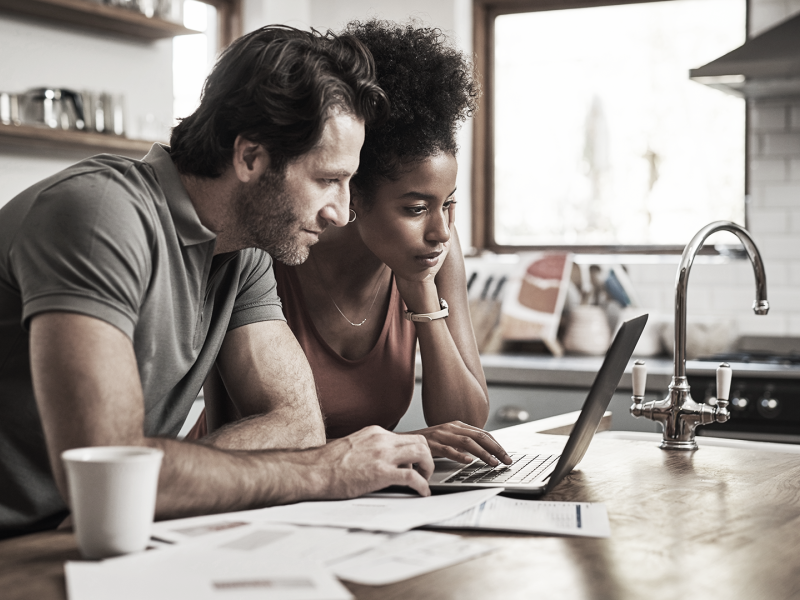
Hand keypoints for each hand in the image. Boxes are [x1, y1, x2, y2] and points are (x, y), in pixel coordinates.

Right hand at [317, 426, 433, 496]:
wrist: (313, 471)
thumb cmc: (327, 464)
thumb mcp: (354, 446)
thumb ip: (371, 449)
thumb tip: (382, 461)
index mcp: (375, 433)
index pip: (407, 437)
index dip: (415, 452)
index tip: (415, 463)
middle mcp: (382, 439)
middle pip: (420, 441)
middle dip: (427, 457)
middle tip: (424, 472)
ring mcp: (382, 455)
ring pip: (422, 453)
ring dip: (428, 468)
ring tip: (424, 481)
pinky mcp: (381, 473)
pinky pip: (412, 477)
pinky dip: (422, 485)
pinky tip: (422, 492)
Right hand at [407, 421, 511, 465]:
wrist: (405, 440)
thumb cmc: (428, 441)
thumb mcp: (448, 438)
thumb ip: (463, 442)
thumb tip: (482, 451)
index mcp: (457, 425)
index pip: (483, 433)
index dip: (497, 444)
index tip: (506, 455)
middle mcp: (451, 428)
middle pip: (479, 437)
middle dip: (496, 449)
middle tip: (506, 460)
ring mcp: (442, 435)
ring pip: (467, 443)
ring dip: (483, 454)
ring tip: (493, 463)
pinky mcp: (432, 444)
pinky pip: (448, 450)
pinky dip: (460, 455)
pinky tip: (469, 462)